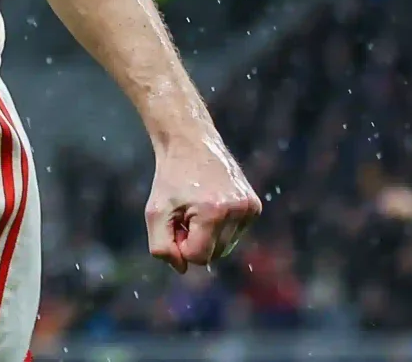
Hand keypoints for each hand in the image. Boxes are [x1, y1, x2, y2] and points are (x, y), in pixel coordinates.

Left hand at [145, 134, 260, 272]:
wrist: (191, 143)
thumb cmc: (170, 179)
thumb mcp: (155, 212)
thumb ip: (162, 246)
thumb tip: (183, 269)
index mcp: (214, 213)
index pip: (199, 257)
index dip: (181, 246)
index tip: (175, 224)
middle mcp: (238, 211)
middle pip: (214, 254)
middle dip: (195, 241)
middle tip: (184, 214)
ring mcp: (251, 208)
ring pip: (226, 247)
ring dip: (208, 235)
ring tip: (196, 208)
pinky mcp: (255, 206)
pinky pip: (236, 234)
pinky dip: (220, 227)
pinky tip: (210, 205)